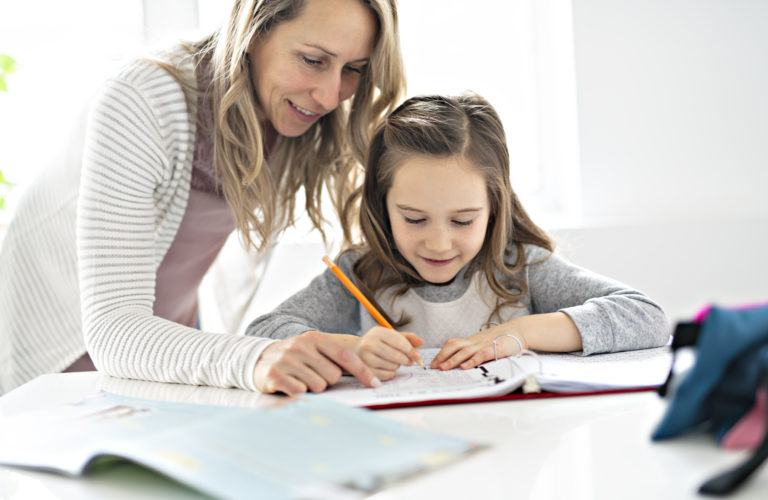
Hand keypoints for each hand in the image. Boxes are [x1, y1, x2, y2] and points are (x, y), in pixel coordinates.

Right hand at [253, 330, 380, 395]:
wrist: (258, 360)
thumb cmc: (294, 359)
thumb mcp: (313, 351)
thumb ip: (334, 358)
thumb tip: (367, 376)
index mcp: (314, 338)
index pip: (345, 355)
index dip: (362, 371)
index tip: (375, 384)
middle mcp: (300, 346)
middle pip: (332, 376)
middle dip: (326, 381)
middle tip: (312, 375)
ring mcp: (286, 360)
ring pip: (318, 386)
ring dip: (312, 388)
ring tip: (300, 379)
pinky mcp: (274, 375)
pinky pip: (300, 392)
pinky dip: (298, 394)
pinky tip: (290, 385)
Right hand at [356, 327, 423, 380]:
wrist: (357, 350)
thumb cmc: (379, 343)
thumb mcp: (391, 336)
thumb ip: (408, 338)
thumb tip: (421, 342)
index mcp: (377, 332)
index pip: (399, 342)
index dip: (411, 350)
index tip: (418, 356)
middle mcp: (369, 344)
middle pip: (397, 356)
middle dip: (406, 360)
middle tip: (409, 361)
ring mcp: (366, 358)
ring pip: (393, 366)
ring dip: (397, 366)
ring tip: (392, 361)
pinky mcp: (366, 370)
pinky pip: (387, 375)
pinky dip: (391, 373)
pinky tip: (386, 367)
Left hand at [431, 326, 525, 370]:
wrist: (518, 331)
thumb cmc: (501, 339)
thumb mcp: (483, 343)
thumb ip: (473, 351)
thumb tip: (460, 362)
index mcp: (471, 341)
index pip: (452, 344)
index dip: (441, 353)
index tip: (433, 363)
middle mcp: (475, 341)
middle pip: (453, 346)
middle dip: (442, 356)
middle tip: (433, 367)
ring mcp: (483, 345)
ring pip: (464, 351)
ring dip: (452, 360)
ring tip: (443, 368)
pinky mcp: (494, 349)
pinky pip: (481, 355)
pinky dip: (472, 361)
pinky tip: (464, 367)